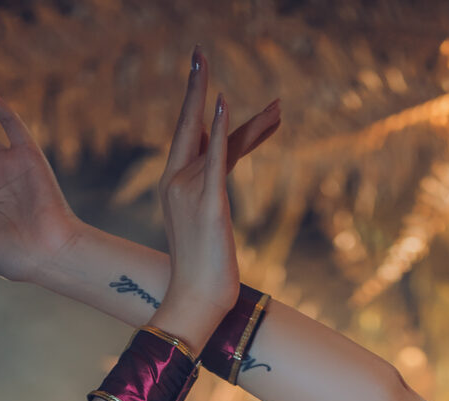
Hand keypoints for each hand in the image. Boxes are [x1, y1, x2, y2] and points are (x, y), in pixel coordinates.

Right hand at [156, 51, 279, 331]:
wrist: (196, 302)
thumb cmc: (203, 272)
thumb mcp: (210, 224)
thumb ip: (214, 194)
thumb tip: (226, 186)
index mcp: (174, 185)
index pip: (189, 135)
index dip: (196, 102)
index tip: (201, 71)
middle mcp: (176, 181)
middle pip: (192, 126)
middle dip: (197, 86)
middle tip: (200, 50)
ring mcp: (189, 191)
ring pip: (217, 141)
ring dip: (246, 120)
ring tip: (274, 104)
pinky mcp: (208, 204)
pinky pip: (214, 158)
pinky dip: (219, 130)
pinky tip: (223, 104)